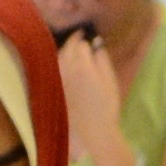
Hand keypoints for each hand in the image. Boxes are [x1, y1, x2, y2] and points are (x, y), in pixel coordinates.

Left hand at [52, 26, 134, 165]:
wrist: (95, 130)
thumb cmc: (106, 105)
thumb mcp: (110, 80)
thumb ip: (102, 59)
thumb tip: (96, 43)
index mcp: (82, 65)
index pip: (80, 43)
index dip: (84, 37)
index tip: (87, 34)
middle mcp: (66, 70)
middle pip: (66, 49)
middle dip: (72, 42)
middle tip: (79, 38)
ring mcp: (59, 80)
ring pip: (58, 58)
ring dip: (64, 51)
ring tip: (72, 50)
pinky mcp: (56, 89)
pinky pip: (55, 70)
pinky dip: (59, 63)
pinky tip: (65, 65)